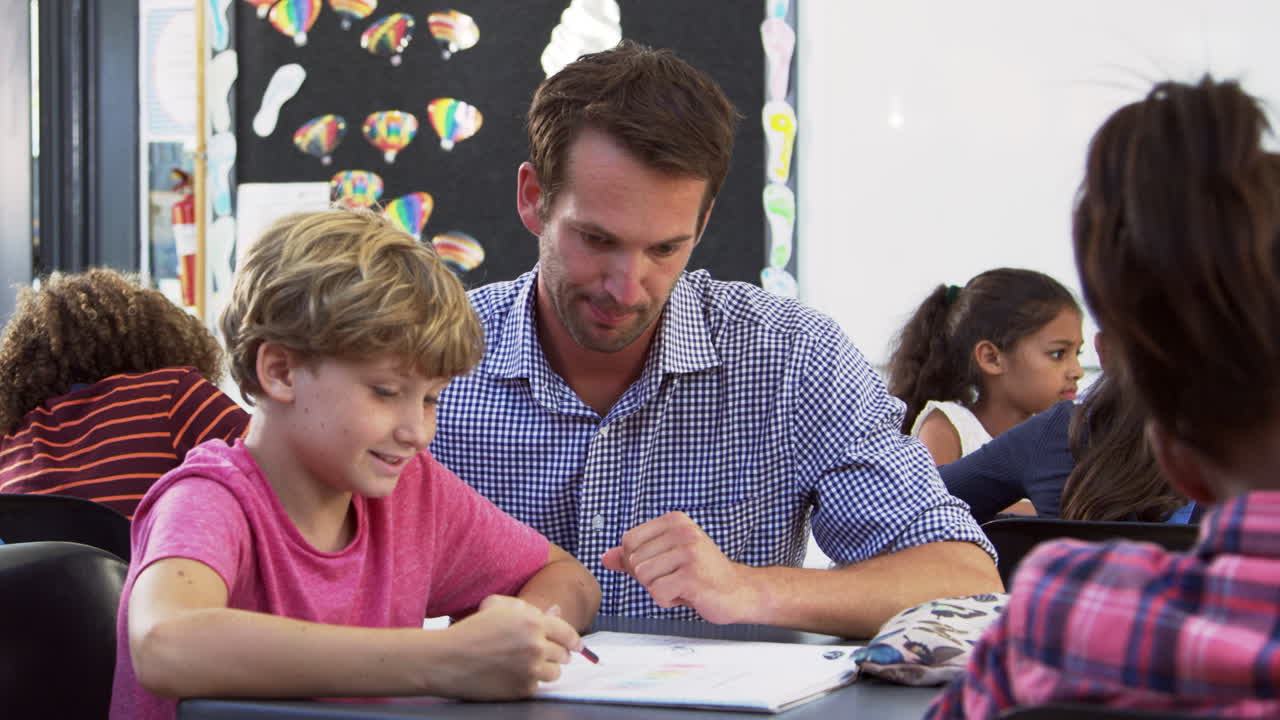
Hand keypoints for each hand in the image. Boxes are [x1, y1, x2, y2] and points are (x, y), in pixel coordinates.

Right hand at [435, 595, 580, 699]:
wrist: (448, 660)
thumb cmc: (471, 631)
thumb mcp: (498, 608)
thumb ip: (529, 609)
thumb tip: (556, 611)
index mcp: (532, 621)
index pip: (567, 632)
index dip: (574, 640)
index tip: (577, 646)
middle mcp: (536, 645)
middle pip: (563, 654)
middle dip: (558, 655)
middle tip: (546, 655)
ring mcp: (531, 668)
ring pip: (555, 672)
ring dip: (547, 669)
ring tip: (530, 666)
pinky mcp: (523, 688)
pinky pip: (538, 686)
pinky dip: (530, 682)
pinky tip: (514, 675)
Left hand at [601, 511, 758, 623]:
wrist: (738, 591)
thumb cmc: (701, 575)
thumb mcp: (666, 559)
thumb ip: (634, 557)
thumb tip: (605, 558)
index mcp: (674, 521)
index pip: (629, 541)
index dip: (637, 562)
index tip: (663, 566)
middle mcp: (682, 531)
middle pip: (634, 561)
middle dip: (649, 578)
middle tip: (676, 578)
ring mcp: (689, 552)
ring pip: (644, 577)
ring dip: (659, 590)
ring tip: (682, 585)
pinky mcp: (692, 575)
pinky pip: (658, 593)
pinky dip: (668, 601)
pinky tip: (688, 594)